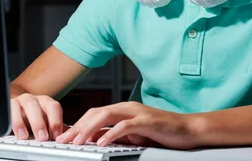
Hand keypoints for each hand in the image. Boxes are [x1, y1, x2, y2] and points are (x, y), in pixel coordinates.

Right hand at [10, 94, 67, 140]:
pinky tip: (9, 133)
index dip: (55, 121)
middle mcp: (34, 100)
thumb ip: (55, 127)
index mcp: (46, 102)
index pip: (54, 107)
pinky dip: (9, 122)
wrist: (17, 108)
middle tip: (42, 137)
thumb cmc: (35, 116)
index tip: (56, 136)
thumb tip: (68, 137)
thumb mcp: (46, 121)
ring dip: (21, 122)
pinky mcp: (8, 107)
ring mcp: (20, 101)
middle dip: (40, 122)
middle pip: (37, 105)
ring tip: (24, 137)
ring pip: (22, 106)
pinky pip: (7, 111)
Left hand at [54, 101, 199, 149]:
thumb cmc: (162, 133)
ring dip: (89, 129)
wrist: (187, 130)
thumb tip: (95, 140)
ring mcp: (137, 113)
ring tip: (77, 141)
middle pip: (96, 113)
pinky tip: (102, 143)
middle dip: (78, 126)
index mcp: (124, 111)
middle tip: (64, 140)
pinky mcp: (147, 121)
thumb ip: (116, 134)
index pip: (95, 115)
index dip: (78, 125)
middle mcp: (128, 108)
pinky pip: (125, 126)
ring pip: (107, 116)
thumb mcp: (134, 136)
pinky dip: (112, 134)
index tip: (64, 137)